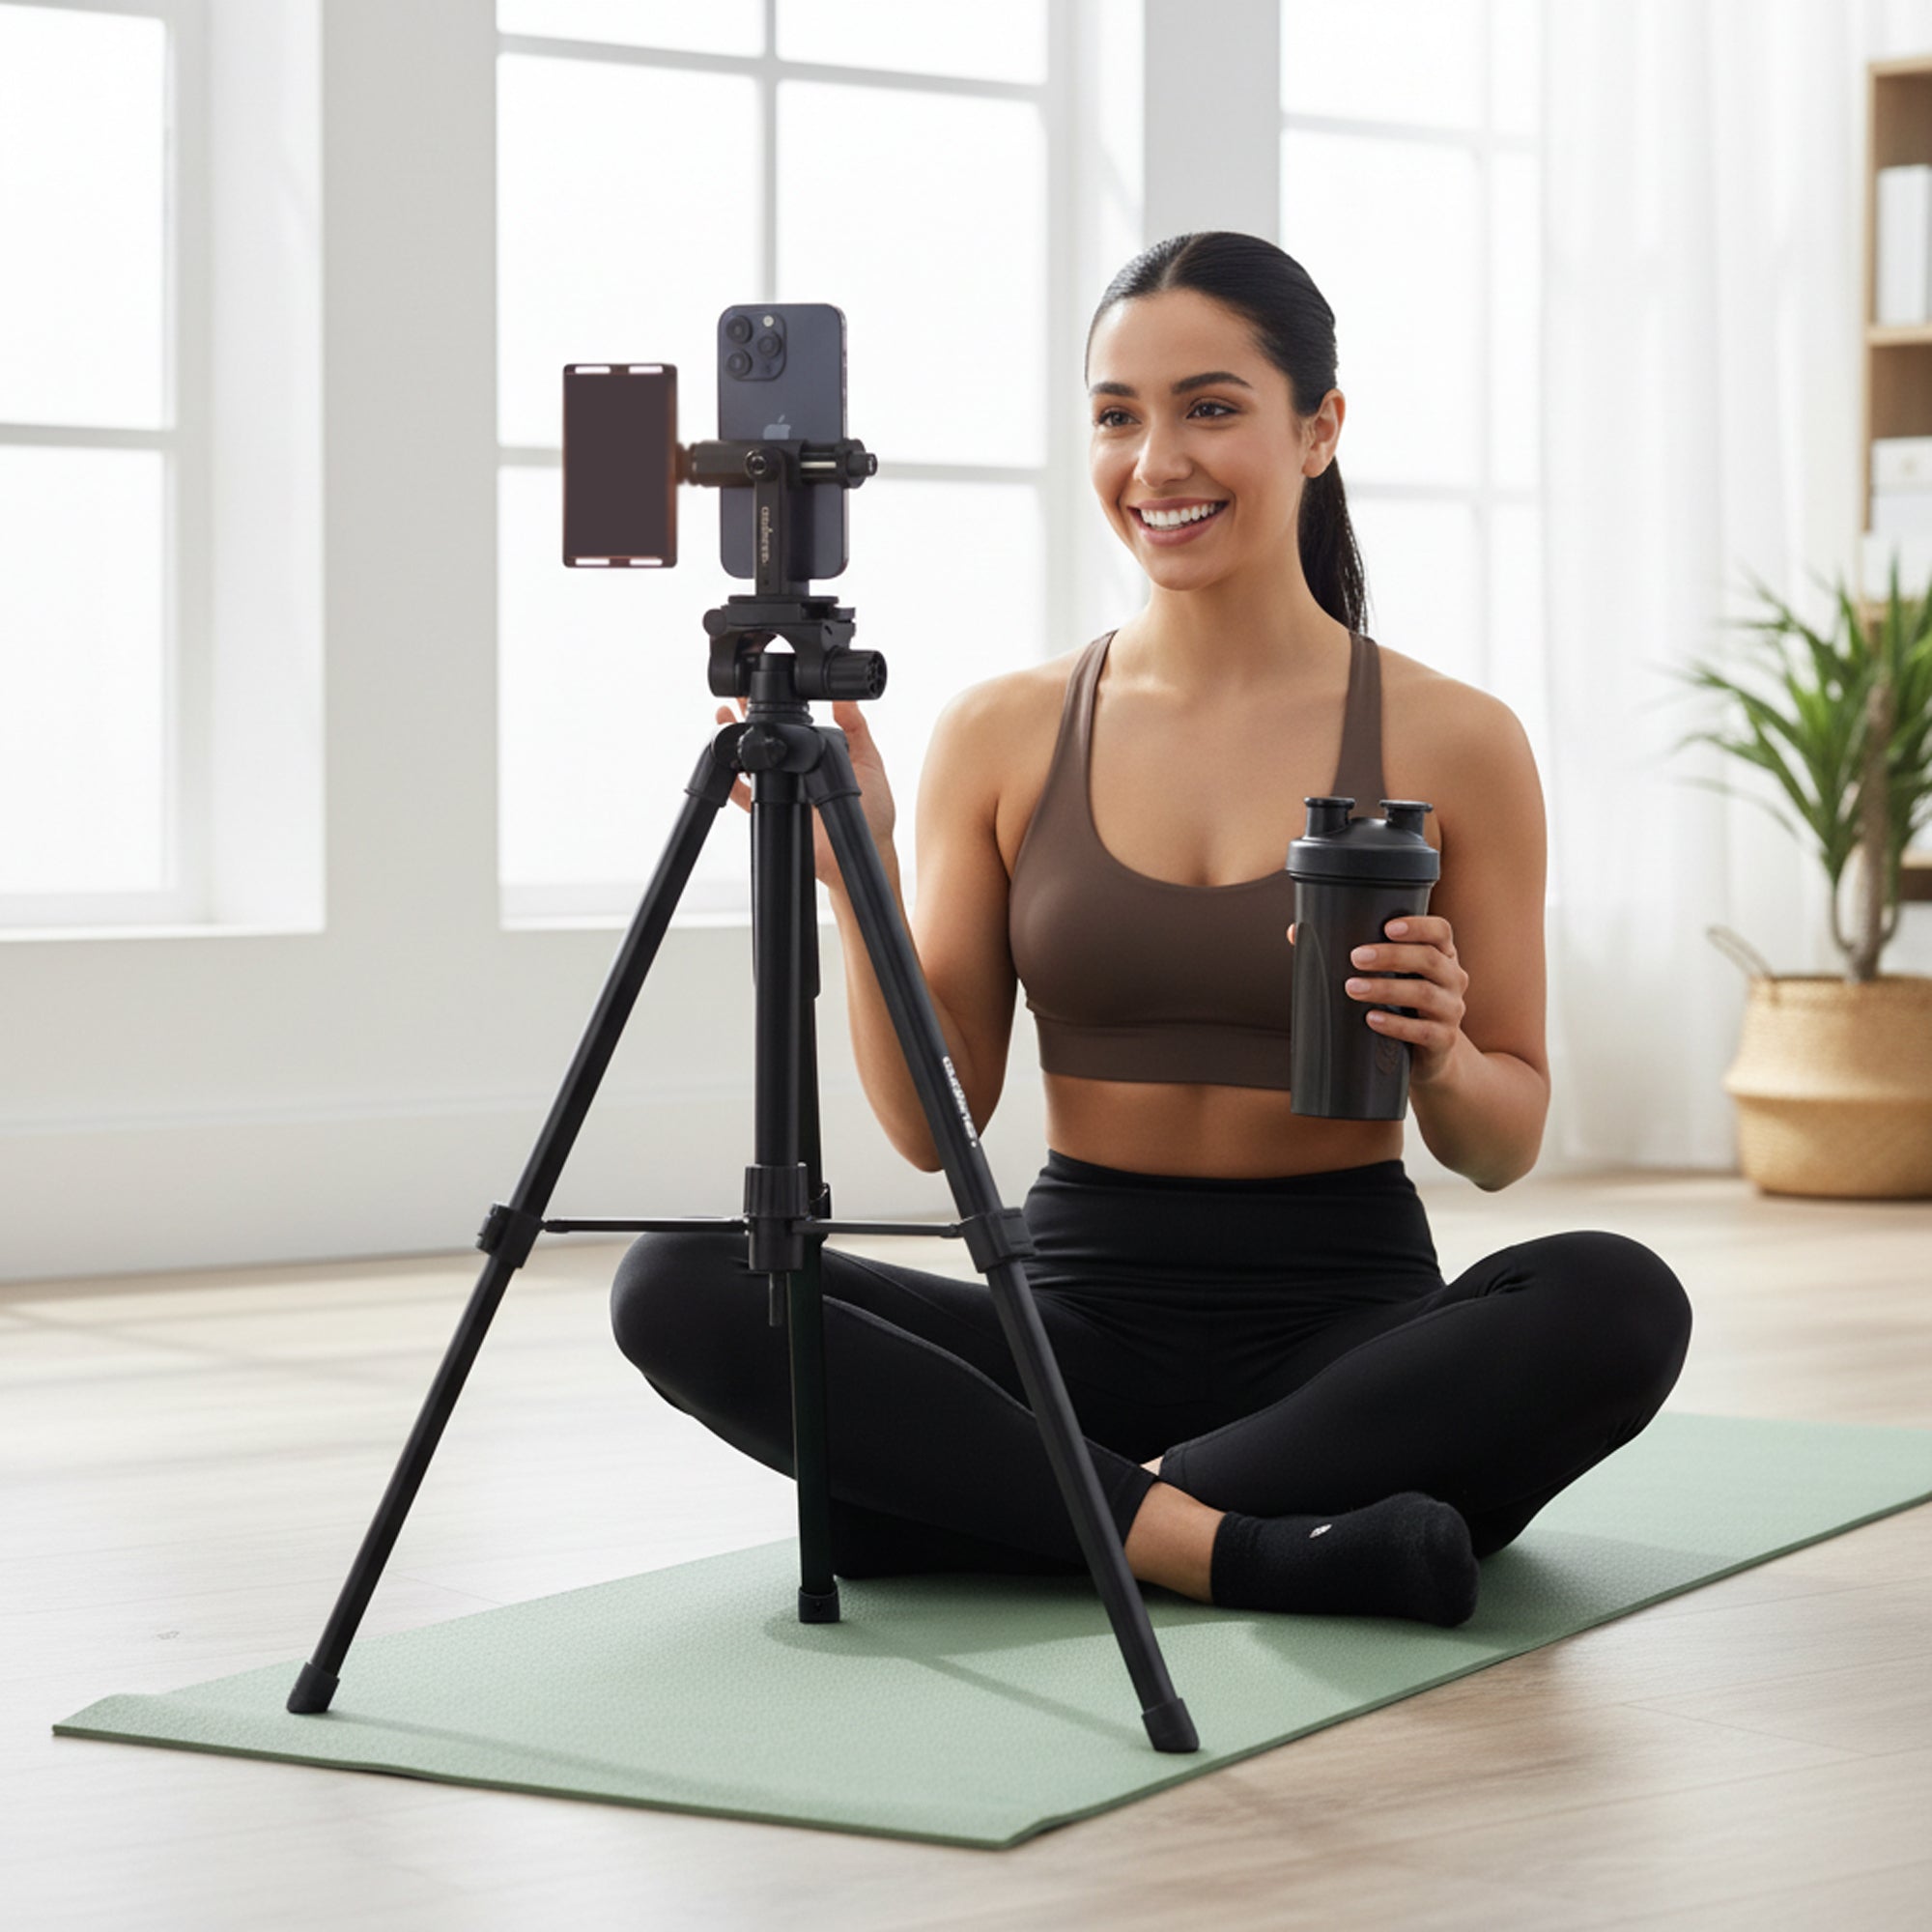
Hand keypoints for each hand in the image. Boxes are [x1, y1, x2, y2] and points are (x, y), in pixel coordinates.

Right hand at [715, 696, 899, 892]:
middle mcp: (797, 770)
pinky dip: (733, 782)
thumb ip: (856, 730)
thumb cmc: (873, 812)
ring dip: (735, 741)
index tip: (765, 688)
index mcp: (817, 754)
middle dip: (746, 718)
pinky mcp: (775, 809)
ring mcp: (784, 790)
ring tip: (724, 720)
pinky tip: (727, 765)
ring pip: (752, 762)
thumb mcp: (869, 762)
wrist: (863, 850)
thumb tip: (846, 698)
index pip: (792, 726)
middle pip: (766, 739)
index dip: (777, 708)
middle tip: (734, 700)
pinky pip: (747, 796)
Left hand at [1288, 915, 1469, 1087]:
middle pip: (1430, 959)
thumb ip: (1350, 953)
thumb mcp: (1387, 976)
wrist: (1429, 1056)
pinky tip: (1372, 1019)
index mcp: (1441, 955)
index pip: (1441, 931)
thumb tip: (1296, 933)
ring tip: (1352, 987)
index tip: (1388, 926)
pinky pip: (1423, 1031)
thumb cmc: (1401, 1004)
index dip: (1418, 926)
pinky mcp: (1443, 1040)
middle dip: (1391, 956)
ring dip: (1386, 989)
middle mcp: (1452, 978)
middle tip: (1355, 957)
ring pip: (1424, 994)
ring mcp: (1450, 1010)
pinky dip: (1395, 1025)